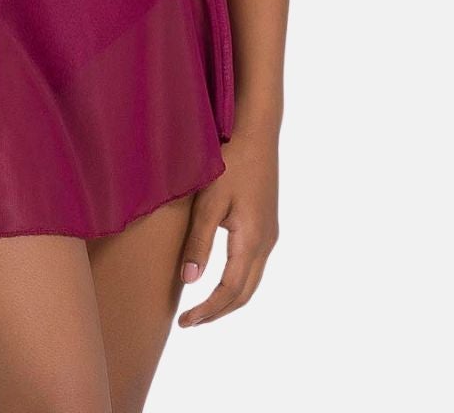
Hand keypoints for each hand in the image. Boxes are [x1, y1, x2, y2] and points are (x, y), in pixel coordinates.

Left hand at [176, 128, 279, 326]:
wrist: (257, 129)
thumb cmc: (230, 160)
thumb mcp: (209, 200)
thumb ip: (199, 241)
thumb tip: (190, 281)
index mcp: (252, 240)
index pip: (230, 291)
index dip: (207, 311)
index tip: (184, 323)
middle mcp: (266, 241)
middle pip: (245, 293)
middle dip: (218, 311)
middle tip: (190, 322)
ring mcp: (269, 232)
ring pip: (251, 280)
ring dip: (228, 298)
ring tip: (201, 306)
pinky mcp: (266, 222)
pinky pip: (253, 264)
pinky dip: (236, 280)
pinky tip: (218, 276)